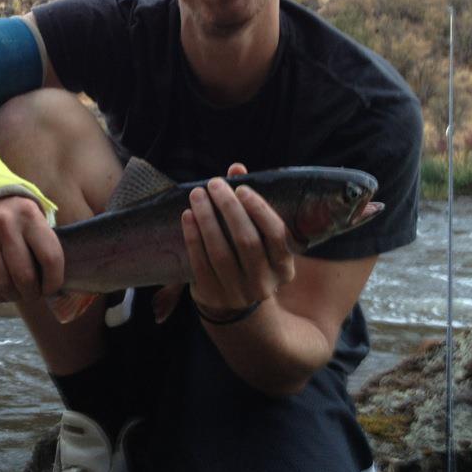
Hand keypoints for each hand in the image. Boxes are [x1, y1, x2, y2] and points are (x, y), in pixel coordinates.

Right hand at [0, 195, 62, 302]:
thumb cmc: (14, 212)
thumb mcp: (33, 215)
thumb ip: (43, 242)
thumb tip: (53, 282)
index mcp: (30, 215)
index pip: (50, 258)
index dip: (54, 281)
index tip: (51, 288)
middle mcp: (5, 223)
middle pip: (24, 275)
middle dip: (32, 293)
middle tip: (33, 295)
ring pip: (1, 281)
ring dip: (12, 296)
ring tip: (17, 295)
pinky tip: (0, 293)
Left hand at [181, 163, 299, 317]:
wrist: (230, 303)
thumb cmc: (246, 257)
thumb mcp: (257, 236)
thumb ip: (249, 203)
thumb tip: (237, 168)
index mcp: (284, 268)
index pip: (276, 235)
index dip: (259, 209)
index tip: (241, 188)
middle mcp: (264, 284)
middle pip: (247, 241)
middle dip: (229, 208)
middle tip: (214, 184)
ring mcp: (238, 293)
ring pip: (220, 252)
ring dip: (207, 219)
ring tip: (197, 194)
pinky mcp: (213, 296)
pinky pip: (200, 263)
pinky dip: (193, 237)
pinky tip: (187, 216)